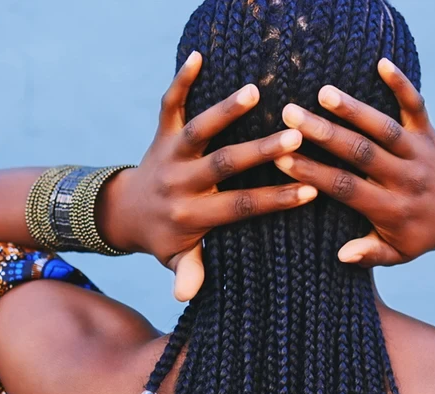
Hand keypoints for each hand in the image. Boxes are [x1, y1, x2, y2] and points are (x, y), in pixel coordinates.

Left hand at [115, 52, 316, 300]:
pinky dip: (180, 80)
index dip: (274, 200)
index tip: (309, 191)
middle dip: (258, 152)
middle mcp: (181, 182)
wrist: (125, 212)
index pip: (238, 207)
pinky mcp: (161, 134)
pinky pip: (168, 104)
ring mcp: (169, 155)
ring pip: (196, 130)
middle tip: (294, 138)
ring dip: (223, 110)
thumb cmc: (164, 239)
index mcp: (192, 215)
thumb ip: (188, 272)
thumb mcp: (176, 260)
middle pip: (222, 165)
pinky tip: (197, 55)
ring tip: (254, 91)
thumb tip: (185, 295)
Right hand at [274, 58, 434, 266]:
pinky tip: (382, 63)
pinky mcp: (428, 132)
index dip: (315, 174)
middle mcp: (406, 178)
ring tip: (323, 92)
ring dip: (355, 109)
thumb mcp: (397, 254)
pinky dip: (402, 84)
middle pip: (363, 153)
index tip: (283, 159)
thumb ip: (371, 254)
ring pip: (385, 128)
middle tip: (291, 115)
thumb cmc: (418, 233)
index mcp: (392, 209)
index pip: (348, 189)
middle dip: (325, 134)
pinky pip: (417, 106)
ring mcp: (419, 153)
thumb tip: (343, 256)